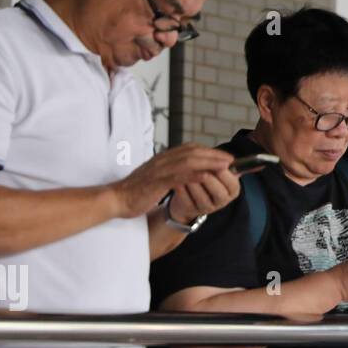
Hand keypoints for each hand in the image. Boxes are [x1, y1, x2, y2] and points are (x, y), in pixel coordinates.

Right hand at [113, 143, 234, 218]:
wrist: (117, 199)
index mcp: (163, 158)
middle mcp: (162, 160)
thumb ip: (171, 171)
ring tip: (224, 165)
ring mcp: (159, 170)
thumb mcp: (157, 177)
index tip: (224, 156)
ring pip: (188, 161)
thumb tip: (189, 172)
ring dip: (209, 162)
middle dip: (214, 155)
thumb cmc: (137, 190)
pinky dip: (193, 175)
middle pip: (193, 152)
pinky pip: (177, 176)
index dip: (209, 151)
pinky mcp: (156, 182)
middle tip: (230, 159)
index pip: (190, 149)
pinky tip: (206, 176)